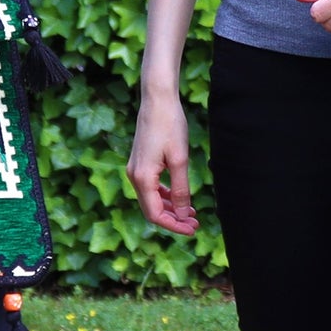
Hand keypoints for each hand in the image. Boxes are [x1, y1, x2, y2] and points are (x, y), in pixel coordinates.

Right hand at [127, 92, 199, 236]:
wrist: (157, 101)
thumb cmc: (170, 126)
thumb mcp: (180, 160)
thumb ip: (181, 190)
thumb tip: (184, 215)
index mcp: (142, 178)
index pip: (155, 214)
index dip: (174, 225)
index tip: (192, 229)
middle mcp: (134, 177)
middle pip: (152, 210)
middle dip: (173, 220)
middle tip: (196, 225)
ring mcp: (135, 170)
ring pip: (151, 200)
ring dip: (170, 209)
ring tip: (192, 214)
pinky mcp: (140, 164)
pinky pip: (151, 188)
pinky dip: (165, 196)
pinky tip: (179, 198)